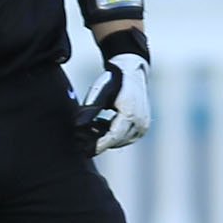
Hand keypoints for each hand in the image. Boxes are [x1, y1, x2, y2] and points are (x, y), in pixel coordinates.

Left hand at [75, 29, 150, 154]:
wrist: (133, 71)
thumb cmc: (114, 80)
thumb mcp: (100, 92)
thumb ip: (90, 110)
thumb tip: (78, 126)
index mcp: (130, 114)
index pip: (113, 137)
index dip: (99, 145)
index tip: (85, 150)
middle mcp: (141, 122)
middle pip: (117, 141)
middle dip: (100, 141)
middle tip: (82, 136)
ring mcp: (144, 125)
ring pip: (121, 141)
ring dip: (106, 137)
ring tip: (91, 126)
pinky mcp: (143, 126)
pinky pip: (127, 136)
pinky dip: (114, 134)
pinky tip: (101, 124)